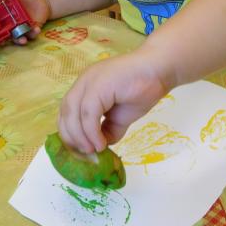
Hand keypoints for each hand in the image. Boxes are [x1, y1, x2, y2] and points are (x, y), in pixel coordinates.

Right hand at [3, 0, 50, 43]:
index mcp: (5, 13)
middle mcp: (11, 22)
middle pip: (4, 33)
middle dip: (2, 39)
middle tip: (2, 41)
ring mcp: (21, 27)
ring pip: (17, 37)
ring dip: (19, 40)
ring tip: (22, 40)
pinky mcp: (32, 29)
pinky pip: (31, 34)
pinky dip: (33, 33)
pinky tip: (36, 29)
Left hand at [58, 49, 172, 153]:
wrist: (159, 70)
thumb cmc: (142, 89)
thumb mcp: (121, 115)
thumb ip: (109, 129)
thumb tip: (101, 146)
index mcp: (85, 88)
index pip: (66, 113)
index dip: (69, 134)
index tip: (79, 151)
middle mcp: (83, 83)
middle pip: (65, 114)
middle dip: (71, 138)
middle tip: (84, 154)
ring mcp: (89, 82)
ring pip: (73, 114)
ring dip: (80, 137)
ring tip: (93, 150)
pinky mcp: (99, 86)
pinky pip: (88, 114)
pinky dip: (92, 132)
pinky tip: (101, 143)